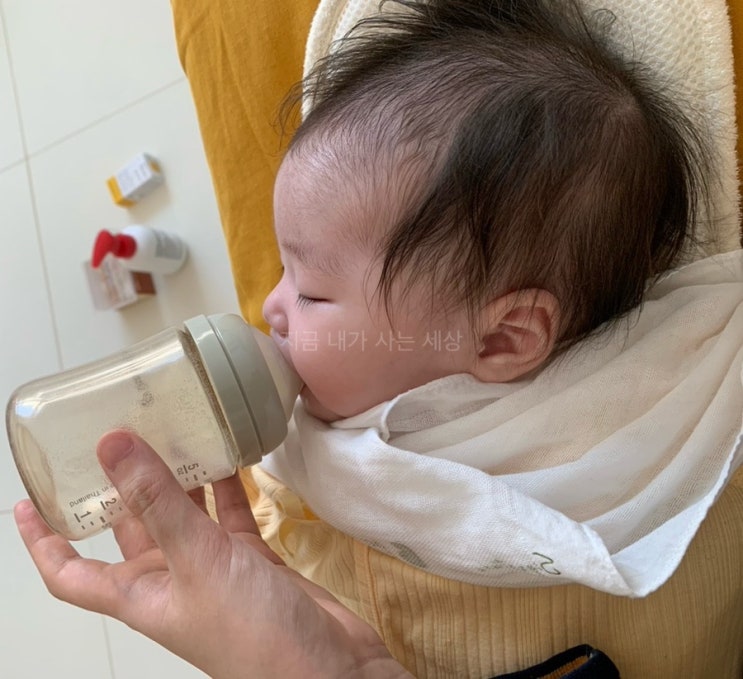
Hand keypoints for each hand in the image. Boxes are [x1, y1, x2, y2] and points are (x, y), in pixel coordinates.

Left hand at [14, 431, 410, 678]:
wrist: (325, 666)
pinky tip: (229, 449)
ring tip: (170, 427)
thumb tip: (112, 444)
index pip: (71, 570)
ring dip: (176, 476)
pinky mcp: (250, 556)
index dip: (43, 540)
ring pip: (182, 511)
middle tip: (116, 431)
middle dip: (119, 484)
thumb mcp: (195, 561)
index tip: (25, 499)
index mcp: (139, 592)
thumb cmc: (248, 627)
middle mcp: (170, 576)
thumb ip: (157, 501)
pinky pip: (230, 511)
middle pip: (131, 525)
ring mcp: (212, 565)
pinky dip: (227, 483)